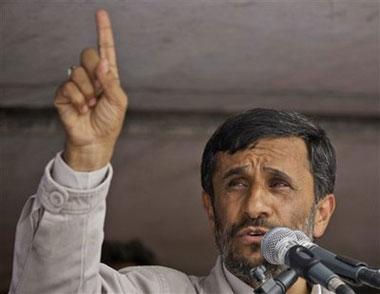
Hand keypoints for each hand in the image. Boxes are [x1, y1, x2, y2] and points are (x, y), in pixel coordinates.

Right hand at [54, 9, 126, 170]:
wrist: (96, 140)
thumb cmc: (110, 121)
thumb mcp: (118, 101)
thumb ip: (111, 81)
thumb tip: (102, 62)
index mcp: (108, 75)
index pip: (106, 49)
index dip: (103, 31)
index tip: (101, 13)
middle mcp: (92, 76)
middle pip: (88, 54)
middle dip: (94, 71)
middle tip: (99, 91)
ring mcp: (77, 84)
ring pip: (77, 71)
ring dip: (87, 92)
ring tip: (91, 105)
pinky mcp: (63, 93)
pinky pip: (68, 86)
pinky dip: (77, 99)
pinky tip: (81, 109)